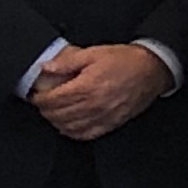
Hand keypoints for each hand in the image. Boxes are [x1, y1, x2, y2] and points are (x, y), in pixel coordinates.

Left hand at [27, 42, 171, 141]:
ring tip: (52, 114)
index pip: (53, 99)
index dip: (40, 99)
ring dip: (56, 122)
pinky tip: (68, 126)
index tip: (36, 96)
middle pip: (58, 114)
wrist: (152, 70)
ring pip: (69, 126)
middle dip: (45, 110)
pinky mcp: (111, 123)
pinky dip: (72, 132)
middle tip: (41, 104)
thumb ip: (68, 61)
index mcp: (87, 86)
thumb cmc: (126, 60)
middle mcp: (93, 104)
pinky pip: (86, 134)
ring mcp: (102, 116)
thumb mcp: (94, 53)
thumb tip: (47, 68)